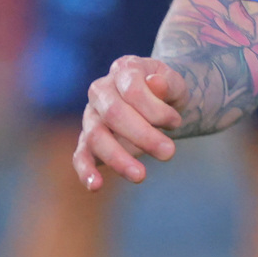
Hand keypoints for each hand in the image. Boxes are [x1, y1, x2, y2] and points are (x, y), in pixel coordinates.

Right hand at [73, 56, 190, 190]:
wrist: (159, 100)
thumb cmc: (166, 92)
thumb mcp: (175, 83)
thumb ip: (168, 84)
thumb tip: (155, 83)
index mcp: (123, 70)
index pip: (132, 90)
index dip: (155, 109)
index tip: (176, 122)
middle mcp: (100, 90)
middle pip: (112, 113)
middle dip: (142, 136)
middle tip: (169, 153)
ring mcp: (91, 116)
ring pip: (95, 136)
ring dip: (118, 158)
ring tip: (141, 176)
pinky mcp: (88, 140)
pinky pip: (81, 155)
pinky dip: (86, 171)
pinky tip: (96, 186)